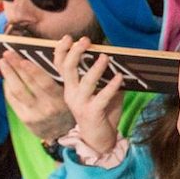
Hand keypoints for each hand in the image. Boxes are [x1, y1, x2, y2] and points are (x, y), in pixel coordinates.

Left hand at [0, 50, 73, 142]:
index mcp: (61, 99)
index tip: (23, 59)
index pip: (45, 83)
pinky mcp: (26, 120)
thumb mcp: (69, 93)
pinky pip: (13, 100)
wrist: (63, 132)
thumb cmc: (66, 105)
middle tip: (8, 53)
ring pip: (18, 92)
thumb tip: (50, 54)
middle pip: (27, 84)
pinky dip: (8, 87)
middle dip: (16, 66)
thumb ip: (62, 76)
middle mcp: (48, 108)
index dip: (33, 71)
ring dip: (8, 75)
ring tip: (3, 62)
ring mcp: (35, 115)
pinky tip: (7, 77)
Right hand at [54, 35, 123, 153]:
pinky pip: (102, 97)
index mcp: (70, 88)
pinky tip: (119, 77)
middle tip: (85, 41)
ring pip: (85, 82)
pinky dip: (111, 86)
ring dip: (95, 68)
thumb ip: (105, 78)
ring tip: (105, 57)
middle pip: (67, 69)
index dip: (61, 51)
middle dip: (75, 53)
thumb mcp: (102, 93)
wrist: (100, 141)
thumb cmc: (102, 114)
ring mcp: (80, 104)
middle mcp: (71, 94)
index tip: (68, 37)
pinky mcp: (92, 113)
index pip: (60, 66)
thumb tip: (116, 59)